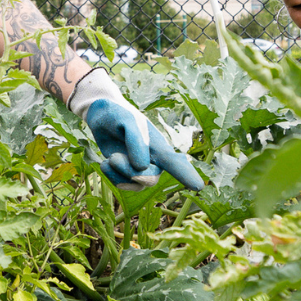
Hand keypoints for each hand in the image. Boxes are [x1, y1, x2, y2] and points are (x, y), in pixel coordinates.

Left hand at [70, 70, 204, 190]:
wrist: (102, 116)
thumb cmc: (119, 115)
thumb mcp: (127, 121)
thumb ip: (136, 141)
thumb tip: (142, 167)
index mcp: (159, 145)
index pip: (175, 162)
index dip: (186, 174)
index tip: (199, 186)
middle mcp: (155, 160)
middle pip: (150, 179)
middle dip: (130, 172)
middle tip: (113, 158)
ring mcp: (142, 168)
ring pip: (136, 184)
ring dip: (118, 173)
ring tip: (109, 158)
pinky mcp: (127, 173)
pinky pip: (122, 184)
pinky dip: (111, 176)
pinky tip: (105, 163)